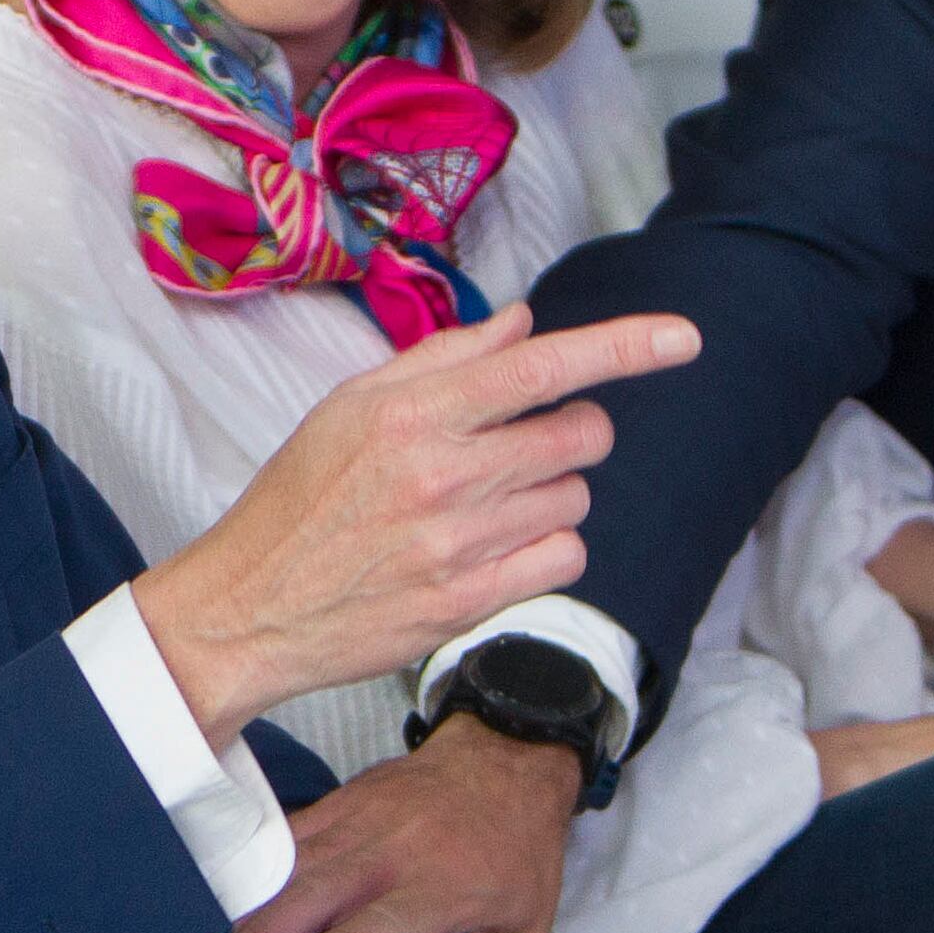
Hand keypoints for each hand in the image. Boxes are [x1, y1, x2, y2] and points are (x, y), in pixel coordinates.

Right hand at [129, 302, 698, 744]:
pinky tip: (497, 547)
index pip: (542, 367)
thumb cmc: (297, 499)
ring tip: (485, 505)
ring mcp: (460, 544)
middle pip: (580, 434)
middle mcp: (443, 475)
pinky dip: (547, 546)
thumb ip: (443, 361)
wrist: (249, 606)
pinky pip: (563, 557)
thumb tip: (523, 326)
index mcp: (413, 414)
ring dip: (549, 492)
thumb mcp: (350, 406)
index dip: (624, 348)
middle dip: (572, 430)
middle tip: (522, 445)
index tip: (684, 338)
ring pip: (575, 497)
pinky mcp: (469, 603)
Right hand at [193, 718, 573, 932]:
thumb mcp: (532, 929)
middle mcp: (394, 854)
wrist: (506, 759)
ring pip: (290, 869)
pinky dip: (247, 874)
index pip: (383, 923)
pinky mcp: (338, 805)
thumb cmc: (517, 851)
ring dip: (242, 913)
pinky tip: (213, 905)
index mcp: (443, 888)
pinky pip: (286, 840)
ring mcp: (360, 824)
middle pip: (318, 895)